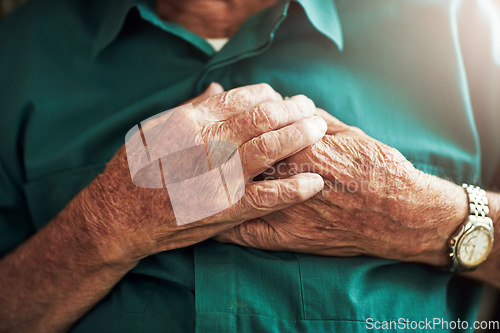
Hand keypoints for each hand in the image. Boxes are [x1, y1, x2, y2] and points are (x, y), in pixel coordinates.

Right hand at [80, 83, 326, 265]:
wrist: (120, 216)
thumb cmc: (136, 169)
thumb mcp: (157, 128)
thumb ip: (192, 108)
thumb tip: (218, 87)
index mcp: (192, 120)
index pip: (244, 98)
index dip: (270, 95)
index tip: (281, 99)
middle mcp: (208, 143)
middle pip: (264, 117)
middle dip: (293, 109)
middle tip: (310, 109)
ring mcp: (219, 176)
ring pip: (272, 147)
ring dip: (301, 136)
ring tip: (319, 130)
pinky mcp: (227, 208)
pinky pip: (270, 196)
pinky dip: (296, 188)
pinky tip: (314, 182)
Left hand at [215, 111, 467, 265]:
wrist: (401, 212)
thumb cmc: (377, 167)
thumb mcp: (345, 132)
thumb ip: (311, 120)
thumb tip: (290, 108)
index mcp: (297, 145)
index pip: (250, 130)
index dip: (230, 125)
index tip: (217, 124)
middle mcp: (284, 176)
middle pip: (234, 161)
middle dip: (212, 154)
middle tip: (195, 152)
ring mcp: (282, 209)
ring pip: (233, 194)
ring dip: (211, 186)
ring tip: (193, 181)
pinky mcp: (287, 236)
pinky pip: (243, 232)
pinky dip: (221, 226)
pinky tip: (205, 222)